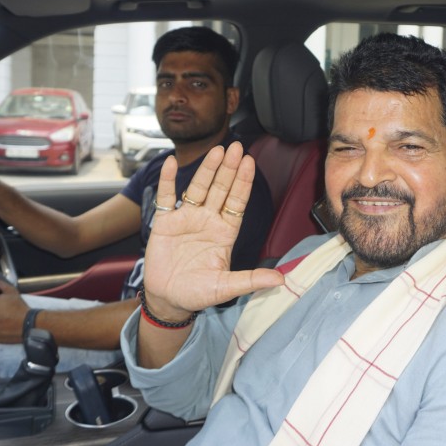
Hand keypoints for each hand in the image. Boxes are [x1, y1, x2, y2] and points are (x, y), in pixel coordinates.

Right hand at [141, 142, 283, 319]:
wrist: (168, 299)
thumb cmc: (197, 293)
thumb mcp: (225, 287)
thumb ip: (250, 280)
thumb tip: (280, 280)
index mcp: (224, 232)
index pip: (237, 201)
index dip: (243, 182)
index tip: (250, 162)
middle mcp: (207, 221)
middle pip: (220, 189)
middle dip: (229, 169)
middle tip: (237, 147)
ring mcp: (186, 219)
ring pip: (197, 188)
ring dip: (206, 169)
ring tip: (216, 151)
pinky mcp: (164, 223)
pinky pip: (166, 198)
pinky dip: (168, 180)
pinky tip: (172, 163)